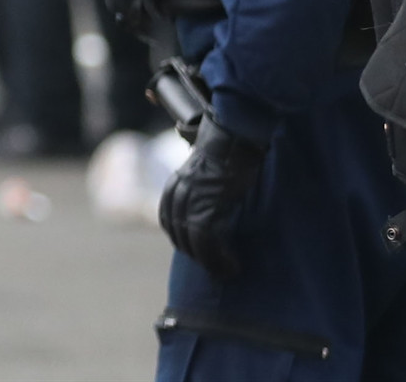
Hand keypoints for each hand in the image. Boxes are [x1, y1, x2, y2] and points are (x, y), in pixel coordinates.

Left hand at [157, 119, 264, 278]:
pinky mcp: (205, 208)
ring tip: (226, 271)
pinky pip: (206, 243)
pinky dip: (218, 259)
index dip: (183, 239)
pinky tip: (231, 265)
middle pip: (179, 234)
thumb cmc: (228, 148)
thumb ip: (201, 186)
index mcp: (174, 185)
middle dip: (196, 253)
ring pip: (193, 243)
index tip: (199, 250)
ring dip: (210, 262)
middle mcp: (177, 194)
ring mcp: (189, 202)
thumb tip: (211, 200)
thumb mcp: (206, 168)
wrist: (235, 136)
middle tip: (215, 265)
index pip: (169, 221)